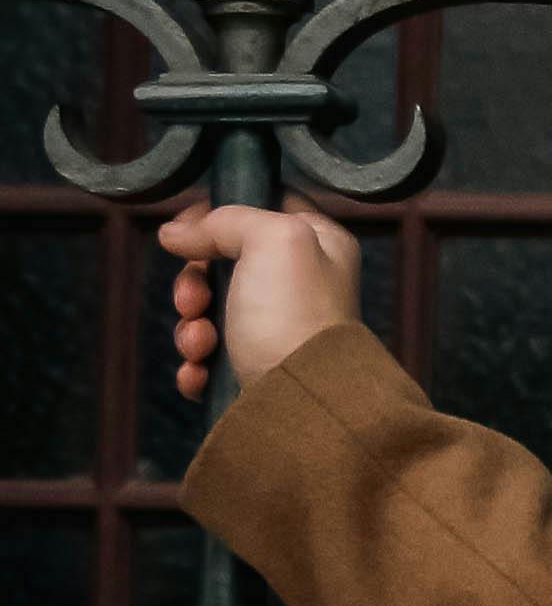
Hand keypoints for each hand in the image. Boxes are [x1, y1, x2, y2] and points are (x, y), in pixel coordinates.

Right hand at [156, 193, 362, 404]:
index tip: (189, 228)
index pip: (265, 204)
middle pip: (225, 262)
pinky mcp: (256, 369)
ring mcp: (278, 329)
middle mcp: (302, 284)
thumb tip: (177, 232)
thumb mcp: (272, 238)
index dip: (220, 212)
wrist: (302, 401)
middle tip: (194, 300)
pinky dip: (196, 364)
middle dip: (195, 281)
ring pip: (210, 311)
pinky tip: (200, 372)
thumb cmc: (296, 317)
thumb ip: (228, 219)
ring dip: (192, 327)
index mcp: (319, 244)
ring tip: (201, 344)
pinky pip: (209, 358)